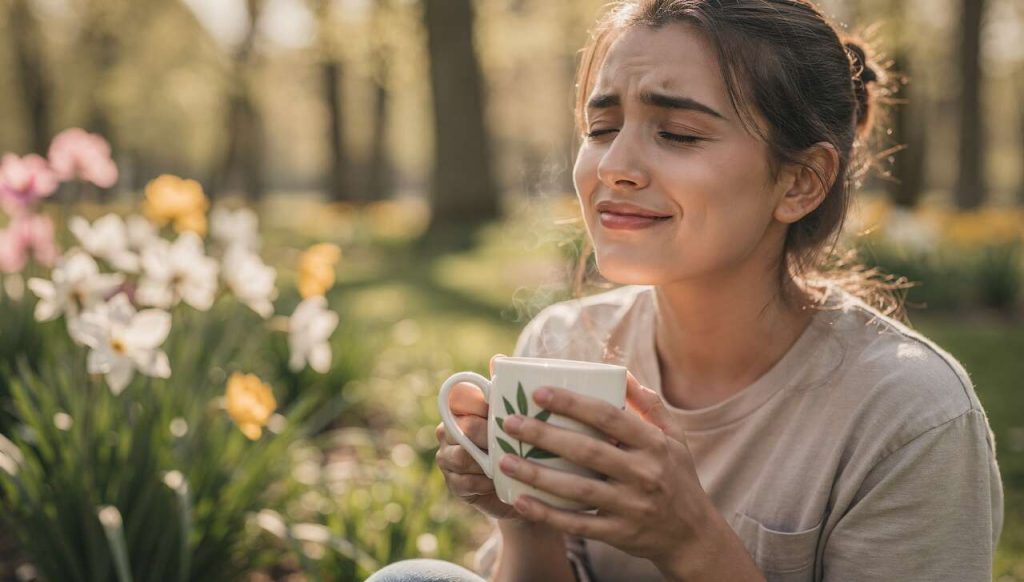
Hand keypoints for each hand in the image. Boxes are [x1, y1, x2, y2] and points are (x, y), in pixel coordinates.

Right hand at [435, 353, 520, 520]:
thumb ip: (505, 389)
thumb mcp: (517, 416)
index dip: (479, 403)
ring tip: (507, 463)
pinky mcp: (454, 484)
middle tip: (512, 439)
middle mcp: (448, 431)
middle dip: (488, 434)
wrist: (523, 486)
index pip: (458, 398)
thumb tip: (497, 359)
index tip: (499, 410)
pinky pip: (464, 482)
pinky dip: (483, 483)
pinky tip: (498, 482)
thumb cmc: (520, 442)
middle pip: (463, 428)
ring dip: (485, 461)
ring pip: (460, 456)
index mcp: (461, 409)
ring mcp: (448, 458)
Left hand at [495, 372, 720, 574]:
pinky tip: (521, 501)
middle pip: (587, 451)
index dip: (573, 403)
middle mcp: (644, 473)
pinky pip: (578, 524)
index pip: (609, 417)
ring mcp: (631, 506)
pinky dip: (547, 514)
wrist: (693, 536)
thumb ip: (649, 404)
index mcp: (654, 444)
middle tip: (511, 423)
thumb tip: (622, 372)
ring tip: (505, 461)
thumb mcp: (674, 437)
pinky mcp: (619, 533)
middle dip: (545, 436)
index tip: (539, 393)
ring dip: (538, 475)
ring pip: (577, 489)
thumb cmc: (678, 477)